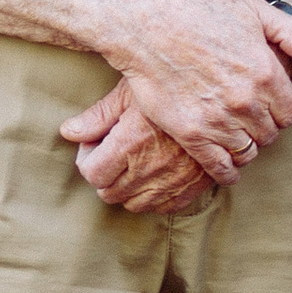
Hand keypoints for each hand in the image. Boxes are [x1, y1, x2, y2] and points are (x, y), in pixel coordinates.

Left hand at [59, 86, 216, 213]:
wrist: (223, 96)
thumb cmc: (173, 85)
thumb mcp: (132, 90)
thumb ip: (98, 115)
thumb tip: (68, 132)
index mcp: (130, 143)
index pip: (92, 173)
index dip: (88, 158)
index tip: (97, 144)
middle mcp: (150, 168)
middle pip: (109, 193)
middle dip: (105, 174)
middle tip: (114, 152)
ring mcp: (173, 182)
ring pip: (134, 204)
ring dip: (128, 188)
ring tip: (135, 162)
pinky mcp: (193, 188)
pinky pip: (163, 208)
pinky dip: (155, 196)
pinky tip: (157, 173)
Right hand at [98, 0, 291, 180]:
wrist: (146, 24)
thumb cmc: (195, 10)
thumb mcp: (252, 8)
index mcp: (264, 72)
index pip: (291, 112)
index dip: (283, 110)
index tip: (272, 106)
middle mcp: (246, 101)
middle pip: (271, 134)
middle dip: (265, 127)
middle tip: (252, 120)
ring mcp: (218, 120)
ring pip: (248, 152)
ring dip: (246, 148)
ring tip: (239, 139)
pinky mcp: (191, 133)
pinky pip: (219, 166)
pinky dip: (227, 172)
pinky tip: (227, 169)